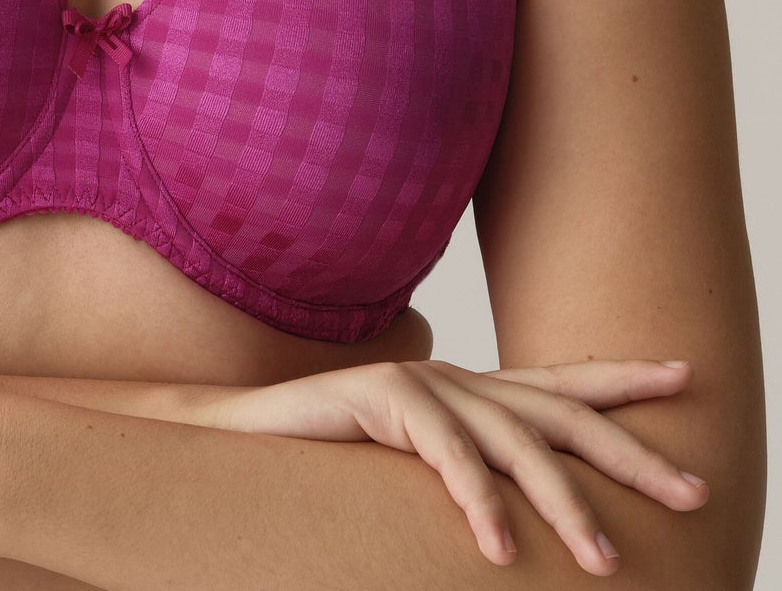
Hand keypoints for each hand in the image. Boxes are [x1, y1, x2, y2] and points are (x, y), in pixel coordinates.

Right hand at [205, 358, 708, 575]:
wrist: (245, 437)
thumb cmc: (331, 464)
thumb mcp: (417, 472)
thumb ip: (469, 476)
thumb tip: (525, 522)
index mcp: (469, 396)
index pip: (558, 384)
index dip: (621, 380)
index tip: (684, 374)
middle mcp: (455, 381)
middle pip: (560, 413)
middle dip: (630, 451)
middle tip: (690, 491)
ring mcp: (422, 384)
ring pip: (515, 441)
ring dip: (564, 504)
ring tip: (604, 561)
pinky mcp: (384, 395)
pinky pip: (447, 454)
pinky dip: (478, 502)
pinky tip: (498, 548)